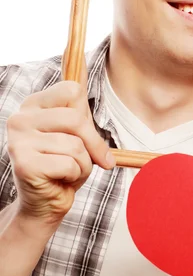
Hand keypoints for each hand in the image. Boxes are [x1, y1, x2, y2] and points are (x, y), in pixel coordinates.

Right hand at [6, 80, 114, 226]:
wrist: (46, 203)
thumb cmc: (65, 166)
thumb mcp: (78, 134)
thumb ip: (82, 112)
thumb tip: (86, 71)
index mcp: (34, 104)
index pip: (73, 90)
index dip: (89, 117)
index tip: (87, 136)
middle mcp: (21, 117)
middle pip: (77, 118)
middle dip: (92, 144)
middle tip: (90, 160)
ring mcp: (18, 139)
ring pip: (76, 145)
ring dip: (83, 164)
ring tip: (69, 170)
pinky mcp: (22, 162)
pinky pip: (69, 163)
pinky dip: (74, 175)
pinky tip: (59, 179)